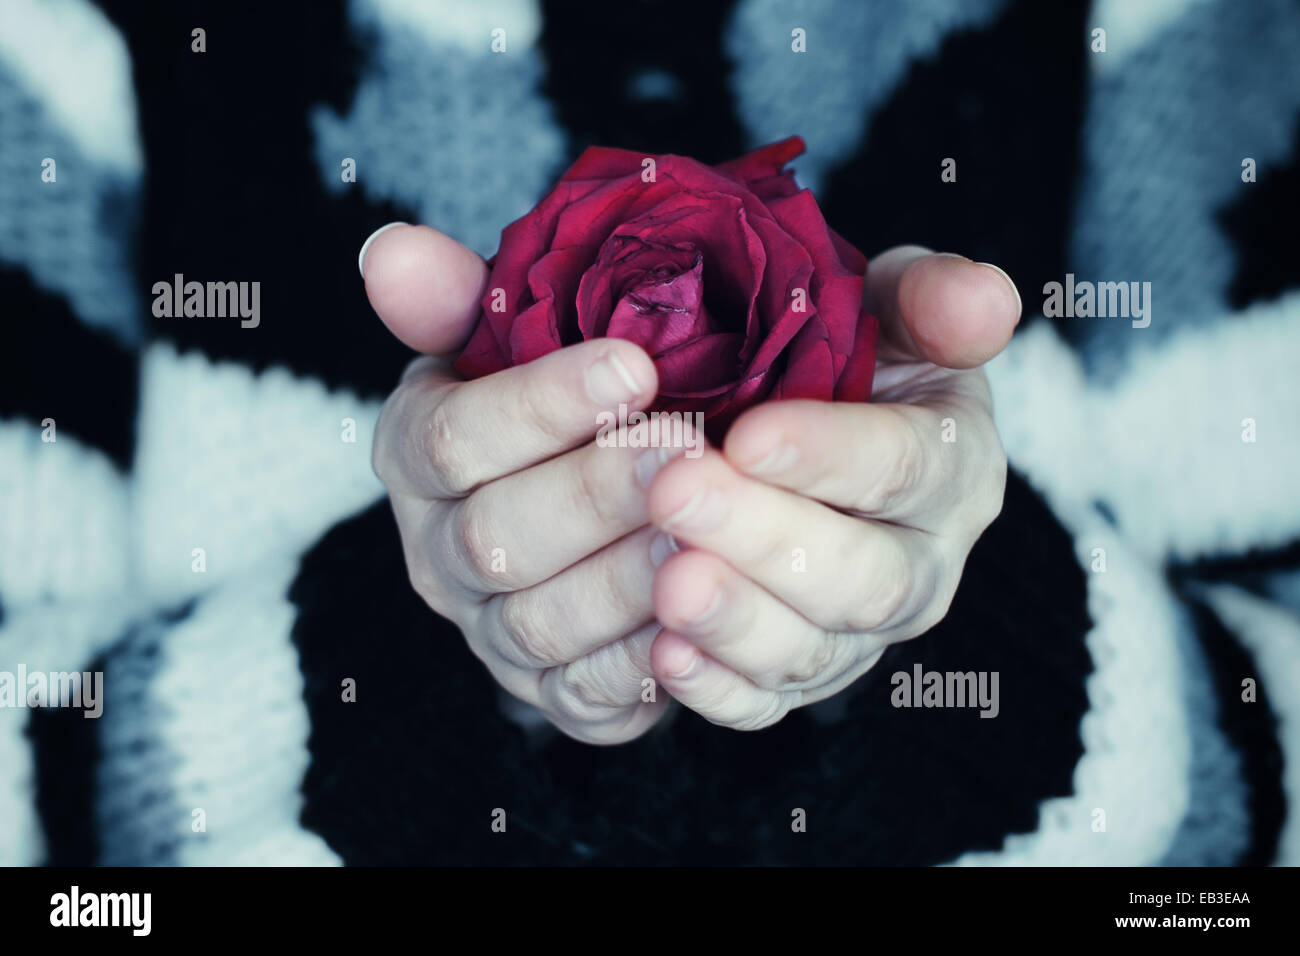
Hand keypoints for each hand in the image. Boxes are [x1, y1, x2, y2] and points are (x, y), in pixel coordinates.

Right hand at [364, 224, 680, 743]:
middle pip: (495, 537)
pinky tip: (702, 624)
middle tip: (689, 451)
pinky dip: (642, 669)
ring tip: (709, 533)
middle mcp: (439, 553)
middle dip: (597, 492)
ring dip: (627, 579)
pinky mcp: (551, 692)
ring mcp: (491, 631)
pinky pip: (585, 698)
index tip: (636, 364)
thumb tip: (387, 249)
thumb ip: (458, 297)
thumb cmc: (567, 406)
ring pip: (540, 621)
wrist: (598, 508)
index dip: (541, 405)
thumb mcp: (513, 338)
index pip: (452, 438)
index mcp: (417, 457)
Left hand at [643, 246, 1018, 729]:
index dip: (831, 454)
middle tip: (676, 494)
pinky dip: (716, 690)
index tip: (746, 433)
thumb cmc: (839, 356)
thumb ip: (931, 298)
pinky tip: (664, 658)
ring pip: (813, 649)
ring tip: (666, 584)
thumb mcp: (888, 307)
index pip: (908, 466)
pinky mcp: (795, 677)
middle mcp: (921, 566)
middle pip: (865, 576)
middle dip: (768, 538)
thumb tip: (982, 298)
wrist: (794, 427)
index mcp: (954, 468)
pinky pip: (763, 703)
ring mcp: (858, 635)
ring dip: (737, 621)